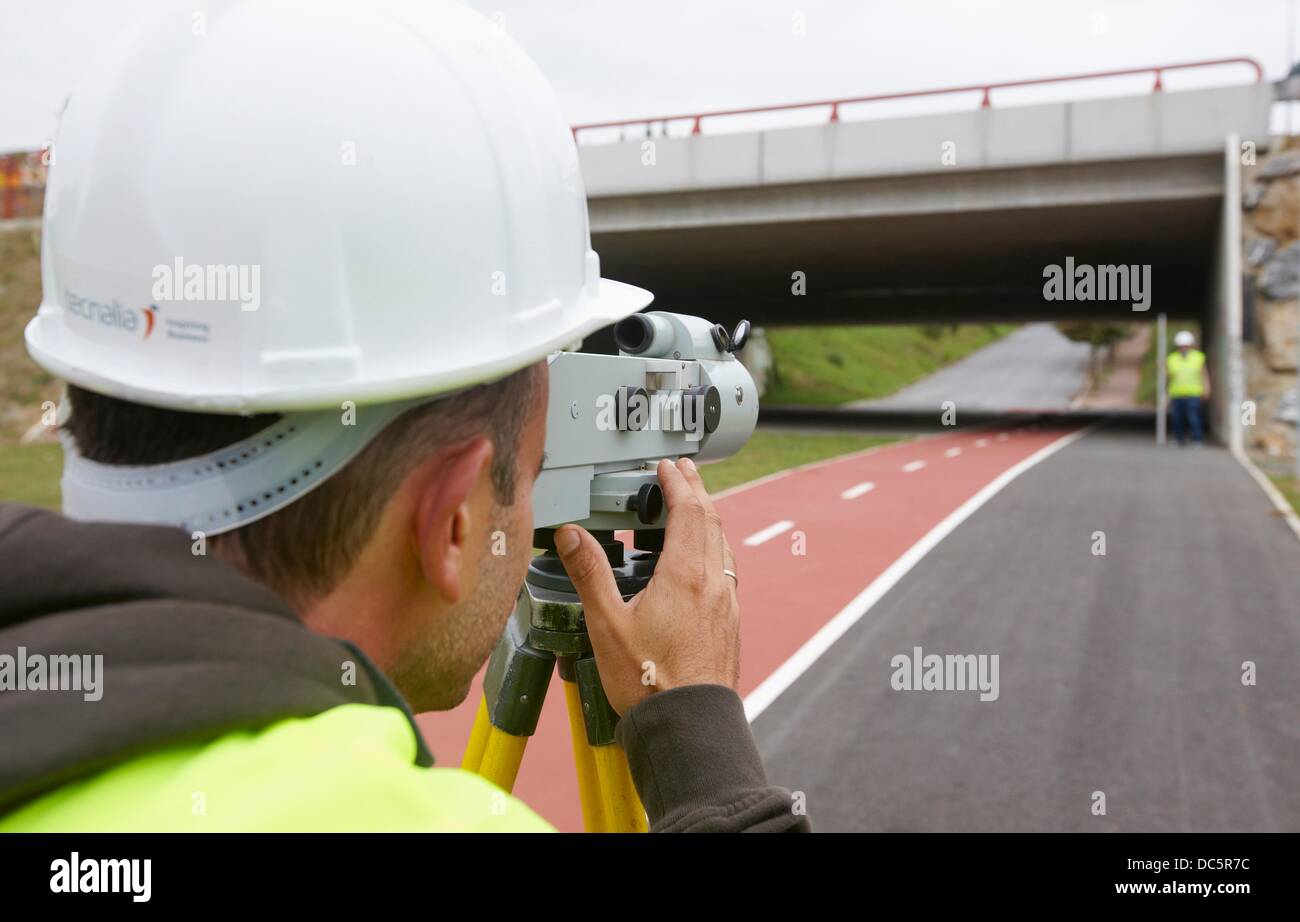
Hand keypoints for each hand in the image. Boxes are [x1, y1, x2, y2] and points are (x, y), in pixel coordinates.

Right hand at [553, 457, 739, 714]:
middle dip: (696, 490)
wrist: (688, 724)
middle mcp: (712, 582)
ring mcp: (726, 603)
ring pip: (722, 544)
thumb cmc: (648, 681)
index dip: (677, 482)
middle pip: (711, 520)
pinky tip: (703, 559)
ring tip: (693, 506)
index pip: (688, 510)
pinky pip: (727, 569)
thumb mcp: (606, 623)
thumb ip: (589, 572)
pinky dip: (714, 547)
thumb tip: (571, 534)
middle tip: (683, 471)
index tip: (667, 466)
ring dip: (708, 517)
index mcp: (685, 574)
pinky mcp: (729, 622)